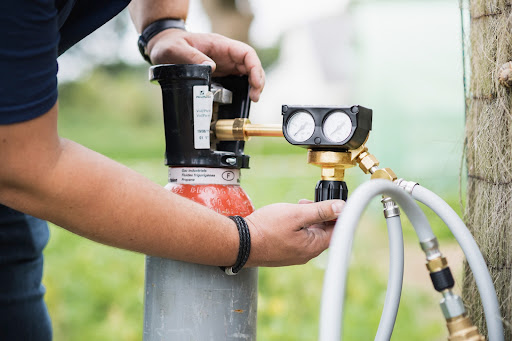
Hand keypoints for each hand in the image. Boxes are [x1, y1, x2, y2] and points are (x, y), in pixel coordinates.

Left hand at [147, 29, 264, 101]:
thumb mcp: (176, 49)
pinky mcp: (220, 75)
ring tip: (252, 100)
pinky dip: (242, 91)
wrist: (162, 47)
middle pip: (250, 65)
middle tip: (255, 98)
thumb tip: (211, 67)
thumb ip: (192, 57)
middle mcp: (225, 55)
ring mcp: (224, 65)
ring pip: (246, 74)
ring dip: (252, 86)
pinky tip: (241, 100)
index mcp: (220, 45)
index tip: (255, 84)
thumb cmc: (169, 44)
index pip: (246, 54)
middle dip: (257, 81)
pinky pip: (236, 82)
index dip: (254, 68)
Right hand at [244, 199, 344, 266]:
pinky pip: (298, 238)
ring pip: (310, 234)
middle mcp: (306, 254)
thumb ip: (321, 211)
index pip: (336, 230)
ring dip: (307, 218)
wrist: (241, 242)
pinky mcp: (284, 252)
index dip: (335, 214)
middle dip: (319, 214)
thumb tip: (342, 207)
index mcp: (313, 246)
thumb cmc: (266, 228)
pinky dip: (297, 226)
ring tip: (296, 206)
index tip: (329, 201)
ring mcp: (295, 254)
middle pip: (323, 232)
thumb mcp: (296, 214)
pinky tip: (287, 217)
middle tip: (307, 202)